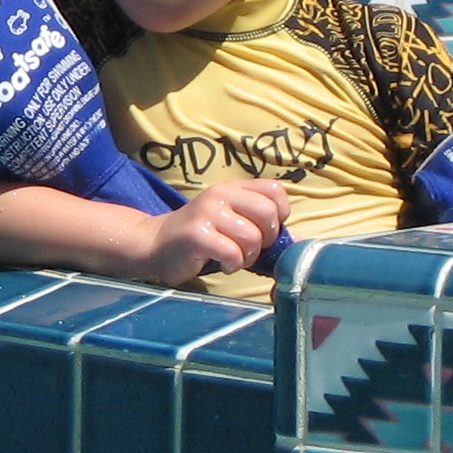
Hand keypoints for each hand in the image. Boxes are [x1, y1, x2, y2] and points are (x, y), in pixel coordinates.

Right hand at [136, 179, 290, 285]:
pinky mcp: (197, 235)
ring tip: (233, 257)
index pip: (276, 191)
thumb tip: (297, 239)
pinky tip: (222, 263)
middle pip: (268, 214)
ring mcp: (207, 213)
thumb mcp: (230, 220)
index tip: (266, 230)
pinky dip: (232, 265)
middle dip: (265, 239)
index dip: (281, 214)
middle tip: (249, 248)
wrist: (155, 244)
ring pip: (251, 237)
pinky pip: (232, 253)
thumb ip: (260, 223)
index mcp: (232, 188)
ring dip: (248, 256)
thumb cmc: (200, 236)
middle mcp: (220, 195)